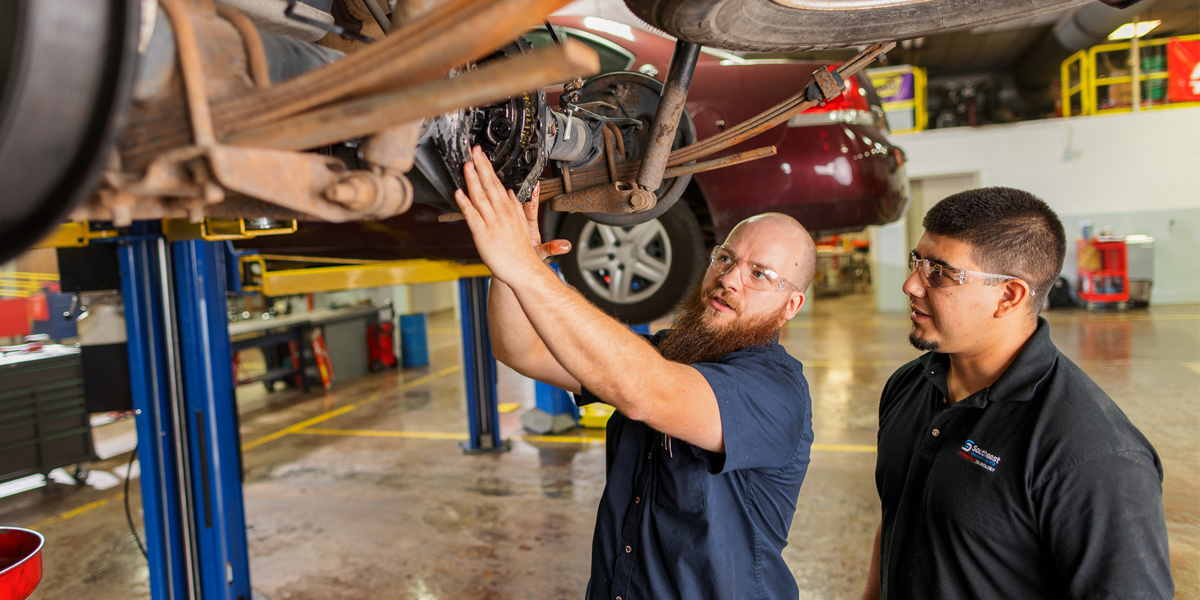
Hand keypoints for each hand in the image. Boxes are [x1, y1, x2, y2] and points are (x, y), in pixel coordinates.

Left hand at [453, 146, 568, 282]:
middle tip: (474, 150)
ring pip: (481, 197)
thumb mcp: (521, 223)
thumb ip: (514, 207)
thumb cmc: (520, 250)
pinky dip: (465, 203)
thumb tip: (509, 192)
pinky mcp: (483, 234)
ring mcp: (493, 222)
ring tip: (466, 165)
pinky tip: (459, 193)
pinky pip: (473, 216)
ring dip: (473, 179)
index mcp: (509, 209)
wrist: (523, 269)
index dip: (488, 168)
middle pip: (490, 185)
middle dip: (481, 166)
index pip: (498, 183)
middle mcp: (502, 213)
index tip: (481, 155)